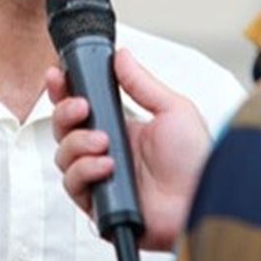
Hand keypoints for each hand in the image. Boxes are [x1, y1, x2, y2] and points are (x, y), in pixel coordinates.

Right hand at [47, 47, 210, 251]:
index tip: (57, 75)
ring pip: (63, 155)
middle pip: (63, 129)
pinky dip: (84, 171)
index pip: (81, 107)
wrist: (202, 199)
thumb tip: (122, 56)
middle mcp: (106, 153)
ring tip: (104, 142)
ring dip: (78, 143)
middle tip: (82, 107)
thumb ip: (142, 83)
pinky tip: (106, 166)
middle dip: (65, 113)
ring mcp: (100, 178)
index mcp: (121, 129)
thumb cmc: (196, 161)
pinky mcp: (99, 204)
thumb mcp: (173, 110)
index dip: (63, 92)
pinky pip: (72, 184)